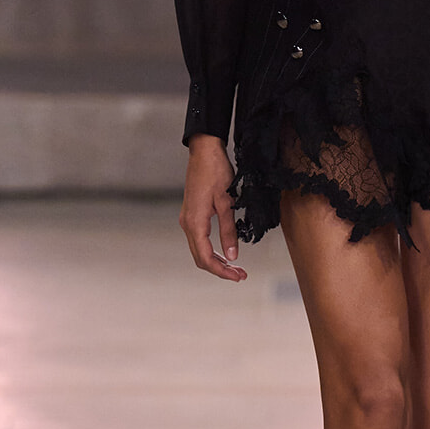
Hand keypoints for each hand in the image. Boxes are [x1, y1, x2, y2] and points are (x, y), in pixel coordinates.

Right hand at [180, 133, 246, 281]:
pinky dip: (212, 250)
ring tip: (236, 267)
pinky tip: (225, 252)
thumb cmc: (216, 172)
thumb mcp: (227, 202)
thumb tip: (233, 255)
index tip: (239, 277)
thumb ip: (229, 230)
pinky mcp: (192, 214)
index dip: (222, 271)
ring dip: (217, 261)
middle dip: (220, 269)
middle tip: (241, 275)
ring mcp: (188, 219)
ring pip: (199, 250)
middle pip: (201, 258)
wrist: (204, 151)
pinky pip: (199, 240)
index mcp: (195, 223)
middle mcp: (187, 223)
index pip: (206, 257)